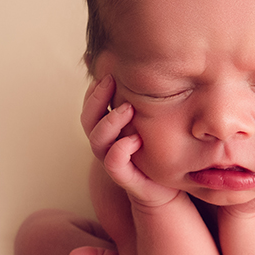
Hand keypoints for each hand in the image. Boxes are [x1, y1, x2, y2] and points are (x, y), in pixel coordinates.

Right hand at [80, 75, 180, 207]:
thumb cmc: (158, 150)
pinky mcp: (125, 177)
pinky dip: (119, 150)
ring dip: (110, 121)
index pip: (90, 105)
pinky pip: (113, 164)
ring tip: (128, 108)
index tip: (108, 71)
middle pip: (88, 119)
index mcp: (108, 128)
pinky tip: (134, 139)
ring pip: (97, 140)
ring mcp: (114, 160)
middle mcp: (106, 143)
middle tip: (112, 80)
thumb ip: (144, 98)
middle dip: (97, 98)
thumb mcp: (151, 119)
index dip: (94, 89)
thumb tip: (145, 66)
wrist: (167, 188)